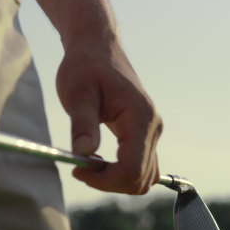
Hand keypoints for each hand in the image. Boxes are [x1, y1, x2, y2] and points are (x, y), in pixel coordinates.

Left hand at [56, 39, 161, 193]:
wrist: (98, 47)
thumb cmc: (85, 66)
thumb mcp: (77, 93)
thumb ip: (82, 123)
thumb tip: (83, 154)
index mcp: (140, 117)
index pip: (132, 168)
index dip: (105, 180)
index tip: (76, 169)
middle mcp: (153, 127)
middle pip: (140, 179)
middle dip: (108, 182)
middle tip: (78, 167)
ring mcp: (152, 132)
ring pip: (144, 178)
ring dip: (115, 181)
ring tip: (87, 164)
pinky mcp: (145, 134)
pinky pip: (141, 167)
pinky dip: (121, 173)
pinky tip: (98, 162)